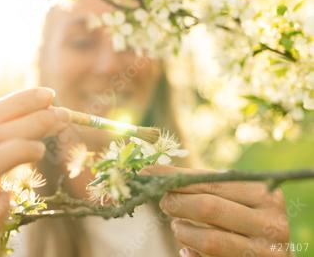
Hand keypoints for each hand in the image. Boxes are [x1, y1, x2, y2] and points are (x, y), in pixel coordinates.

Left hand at [140, 165, 289, 256]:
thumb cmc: (243, 222)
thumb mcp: (229, 199)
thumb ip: (200, 185)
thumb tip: (151, 171)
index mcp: (266, 195)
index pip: (211, 182)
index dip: (175, 177)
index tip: (148, 173)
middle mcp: (271, 223)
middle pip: (208, 207)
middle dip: (176, 203)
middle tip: (163, 202)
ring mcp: (265, 252)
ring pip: (208, 239)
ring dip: (183, 232)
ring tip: (178, 227)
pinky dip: (192, 253)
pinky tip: (188, 250)